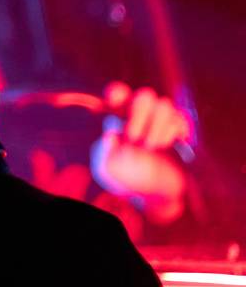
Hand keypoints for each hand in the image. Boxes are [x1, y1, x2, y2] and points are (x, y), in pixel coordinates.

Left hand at [90, 82, 190, 222]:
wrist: (152, 193)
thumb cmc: (124, 177)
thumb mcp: (107, 168)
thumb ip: (106, 152)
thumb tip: (110, 135)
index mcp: (117, 117)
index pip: (118, 93)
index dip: (118, 93)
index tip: (114, 104)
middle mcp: (140, 114)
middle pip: (145, 96)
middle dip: (139, 115)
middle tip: (133, 138)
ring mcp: (161, 121)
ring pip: (164, 105)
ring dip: (157, 127)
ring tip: (151, 148)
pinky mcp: (179, 130)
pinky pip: (180, 119)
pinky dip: (174, 132)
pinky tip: (168, 145)